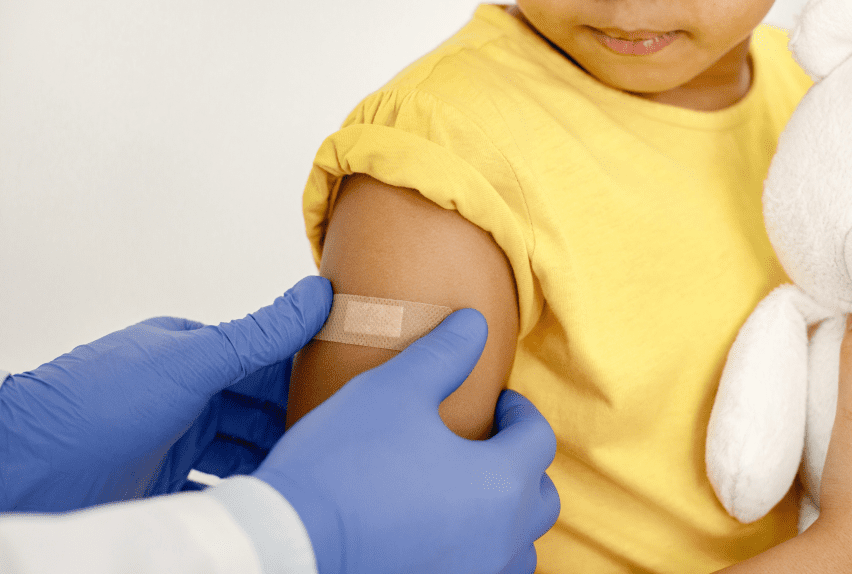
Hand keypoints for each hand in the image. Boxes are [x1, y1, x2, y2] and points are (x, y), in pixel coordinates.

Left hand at [0, 276, 331, 512]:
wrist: (28, 472)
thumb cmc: (97, 406)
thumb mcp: (192, 360)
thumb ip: (258, 334)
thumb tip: (317, 293)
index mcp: (192, 353)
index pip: (264, 357)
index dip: (307, 368)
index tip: (349, 383)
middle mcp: (184, 394)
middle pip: (256, 406)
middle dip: (295, 417)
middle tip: (337, 435)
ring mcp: (172, 440)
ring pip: (239, 446)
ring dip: (271, 456)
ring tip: (308, 470)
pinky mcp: (160, 484)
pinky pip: (215, 484)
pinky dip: (241, 489)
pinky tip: (264, 497)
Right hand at [253, 308, 559, 573]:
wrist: (290, 543)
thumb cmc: (343, 465)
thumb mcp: (394, 389)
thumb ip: (444, 353)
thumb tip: (475, 323)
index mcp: (500, 482)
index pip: (538, 438)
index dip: (520, 411)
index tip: (497, 401)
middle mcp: (500, 538)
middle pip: (541, 498)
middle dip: (523, 463)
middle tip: (487, 441)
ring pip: (518, 547)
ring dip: (508, 515)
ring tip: (469, 489)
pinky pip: (485, 572)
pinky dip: (481, 550)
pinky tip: (444, 530)